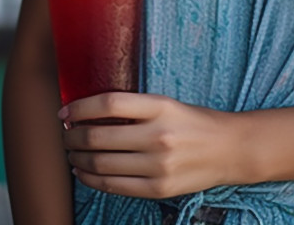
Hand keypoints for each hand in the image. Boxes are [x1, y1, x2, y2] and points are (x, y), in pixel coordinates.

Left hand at [59, 92, 236, 198]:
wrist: (228, 149)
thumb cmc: (193, 121)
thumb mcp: (166, 104)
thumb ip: (133, 108)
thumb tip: (89, 112)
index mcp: (159, 106)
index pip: (109, 103)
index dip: (81, 107)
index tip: (65, 110)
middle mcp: (158, 135)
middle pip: (99, 136)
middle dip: (73, 135)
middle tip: (64, 133)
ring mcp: (158, 165)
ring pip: (101, 163)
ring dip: (78, 157)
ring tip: (71, 152)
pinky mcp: (158, 189)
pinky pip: (114, 186)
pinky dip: (92, 179)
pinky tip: (83, 171)